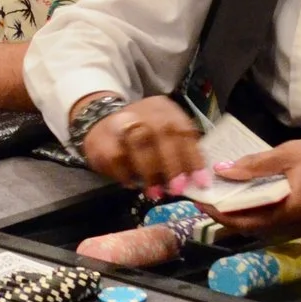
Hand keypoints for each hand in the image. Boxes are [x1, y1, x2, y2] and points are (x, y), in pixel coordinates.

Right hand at [79, 96, 205, 196]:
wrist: (100, 122)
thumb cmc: (141, 133)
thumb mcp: (163, 132)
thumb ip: (179, 151)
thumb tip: (195, 180)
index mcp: (165, 109)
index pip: (184, 131)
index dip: (194, 158)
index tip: (200, 182)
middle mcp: (144, 111)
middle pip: (162, 133)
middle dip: (172, 164)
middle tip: (177, 188)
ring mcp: (121, 123)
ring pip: (138, 143)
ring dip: (150, 172)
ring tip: (156, 192)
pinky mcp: (103, 139)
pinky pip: (117, 159)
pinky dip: (127, 175)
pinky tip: (133, 184)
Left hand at [199, 134, 300, 234]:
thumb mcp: (290, 153)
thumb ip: (257, 165)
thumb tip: (224, 172)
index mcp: (291, 209)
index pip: (246, 220)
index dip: (220, 213)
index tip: (200, 202)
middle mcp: (294, 225)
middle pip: (251, 228)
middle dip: (225, 215)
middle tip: (205, 200)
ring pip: (262, 227)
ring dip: (239, 215)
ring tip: (220, 197)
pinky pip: (274, 221)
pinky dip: (256, 212)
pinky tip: (245, 197)